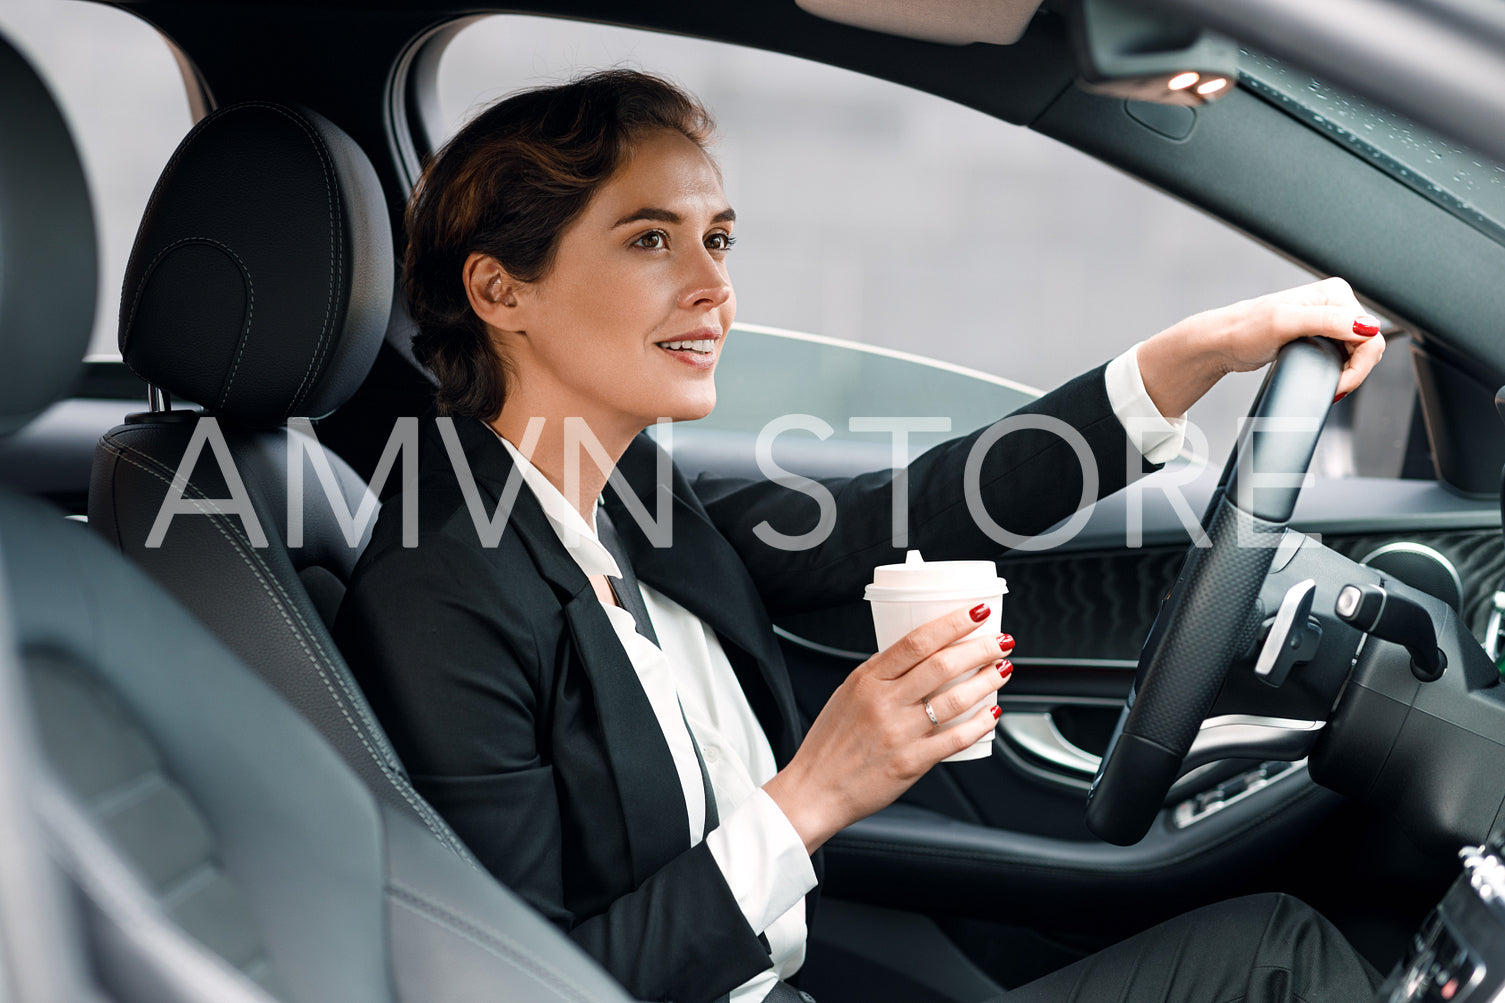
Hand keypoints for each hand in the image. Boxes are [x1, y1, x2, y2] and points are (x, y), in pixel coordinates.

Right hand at [762, 604, 1013, 853]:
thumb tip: (922, 659)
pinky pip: (954, 740)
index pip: (916, 641)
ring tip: (1002, 670)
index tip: (976, 613)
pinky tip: (991, 714)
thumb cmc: (830, 743)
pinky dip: (979, 725)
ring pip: (954, 700)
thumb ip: (883, 677)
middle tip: (1000, 641)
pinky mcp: (911, 763)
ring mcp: (898, 733)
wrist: (815, 789)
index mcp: (867, 679)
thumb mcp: (848, 694)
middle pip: (942, 665)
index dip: (952, 623)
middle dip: (979, 648)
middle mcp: (883, 702)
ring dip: (986, 682)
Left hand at [1137, 276, 1385, 417]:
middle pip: (1368, 343)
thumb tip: (1365, 326)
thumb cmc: (1244, 330)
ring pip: (1358, 352)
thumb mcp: (1285, 323)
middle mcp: (1334, 304)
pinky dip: (1340, 371)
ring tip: (1331, 386)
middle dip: (1355, 371)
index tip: (1339, 384)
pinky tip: (1329, 379)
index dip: (1359, 364)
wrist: (1221, 343)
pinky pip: (1343, 356)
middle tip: (1335, 390)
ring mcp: (1327, 320)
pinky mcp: (1318, 336)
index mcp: (1334, 294)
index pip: (1370, 332)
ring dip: (1348, 372)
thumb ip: (1327, 321)